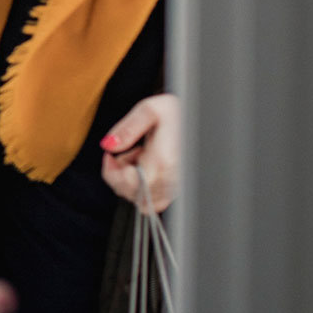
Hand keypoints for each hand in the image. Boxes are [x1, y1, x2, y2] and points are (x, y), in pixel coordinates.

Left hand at [100, 93, 180, 212]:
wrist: (203, 117)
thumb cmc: (181, 112)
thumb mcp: (150, 110)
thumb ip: (126, 129)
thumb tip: (108, 145)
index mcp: (163, 160)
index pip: (127, 183)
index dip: (111, 171)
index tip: (109, 156)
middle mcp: (171, 178)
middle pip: (132, 194)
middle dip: (119, 174)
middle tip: (124, 152)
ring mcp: (176, 186)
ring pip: (142, 200)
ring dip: (130, 181)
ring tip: (138, 157)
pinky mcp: (179, 188)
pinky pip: (156, 202)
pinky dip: (144, 190)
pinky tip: (146, 169)